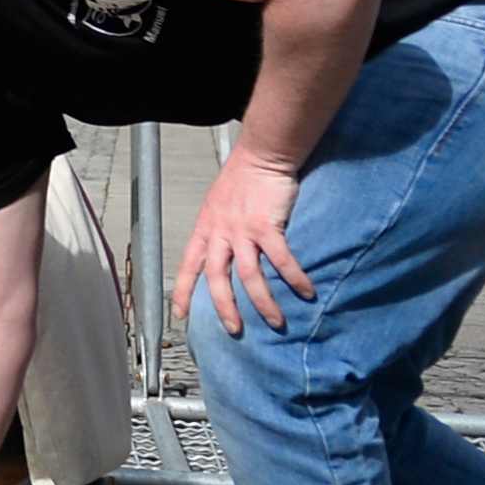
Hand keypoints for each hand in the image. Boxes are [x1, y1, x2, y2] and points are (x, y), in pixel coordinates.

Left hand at [175, 152, 319, 335]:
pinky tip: (305, 292)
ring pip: (249, 276)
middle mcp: (220, 232)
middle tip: (233, 330)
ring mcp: (243, 230)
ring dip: (263, 302)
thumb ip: (219, 230)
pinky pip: (281, 260)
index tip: (179, 314)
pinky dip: (294, 278)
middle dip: (224, 308)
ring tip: (275, 322)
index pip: (188, 265)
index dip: (183, 290)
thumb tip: (224, 253)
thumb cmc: (243, 178)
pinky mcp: (267, 226)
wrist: (262, 154)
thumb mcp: (219, 205)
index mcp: (206, 228)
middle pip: (216, 278)